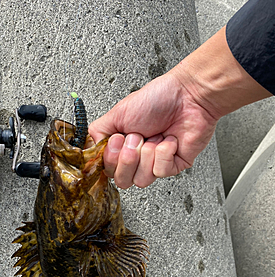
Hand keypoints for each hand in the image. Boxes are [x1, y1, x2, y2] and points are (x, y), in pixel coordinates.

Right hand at [88, 70, 217, 188]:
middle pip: (122, 181)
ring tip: (154, 136)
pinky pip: (160, 171)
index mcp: (122, 148)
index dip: (112, 159)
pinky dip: (164, 152)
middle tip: (137, 136)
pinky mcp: (173, 167)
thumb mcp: (117, 113)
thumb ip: (97, 133)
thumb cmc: (157, 99)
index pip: (108, 171)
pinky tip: (169, 139)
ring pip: (141, 180)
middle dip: (128, 157)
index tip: (118, 139)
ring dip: (147, 154)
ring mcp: (155, 164)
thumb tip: (88, 150)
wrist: (188, 95)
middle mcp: (138, 158)